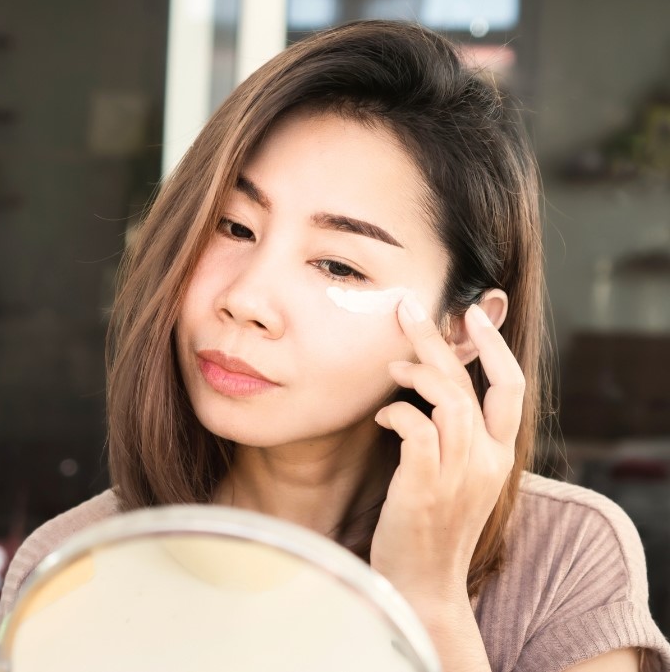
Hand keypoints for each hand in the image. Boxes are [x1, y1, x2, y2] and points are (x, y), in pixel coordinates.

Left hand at [370, 293, 524, 609]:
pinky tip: (382, 416)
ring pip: (449, 400)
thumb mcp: (456, 479)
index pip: (512, 388)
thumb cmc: (430, 527)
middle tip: (408, 310)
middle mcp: (486, 461)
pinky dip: (397, 412)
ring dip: (416, 374)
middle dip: (440, 340)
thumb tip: (428, 388)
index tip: (471, 314)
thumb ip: (452, 437)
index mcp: (499, 456)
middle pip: (471, 384)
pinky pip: (416, 429)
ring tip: (392, 368)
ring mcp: (458, 474)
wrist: (424, 585)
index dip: (495, 347)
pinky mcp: (425, 485)